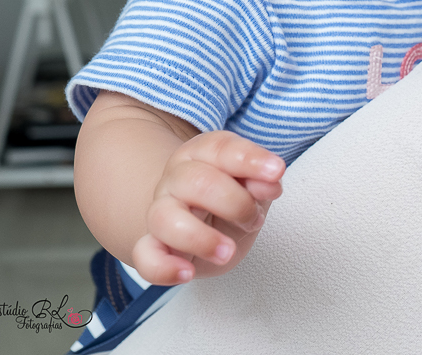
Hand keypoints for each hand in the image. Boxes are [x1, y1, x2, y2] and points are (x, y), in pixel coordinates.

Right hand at [131, 131, 284, 284]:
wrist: (202, 225)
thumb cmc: (230, 201)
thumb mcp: (253, 187)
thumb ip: (262, 181)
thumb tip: (270, 182)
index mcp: (203, 154)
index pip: (220, 148)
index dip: (249, 159)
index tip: (275, 171)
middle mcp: (176, 178)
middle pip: (194, 181)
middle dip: (234, 203)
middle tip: (254, 220)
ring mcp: (160, 211)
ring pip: (164, 217)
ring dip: (201, 238)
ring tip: (227, 251)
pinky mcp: (152, 246)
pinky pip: (146, 256)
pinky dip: (164, 267)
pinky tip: (187, 273)